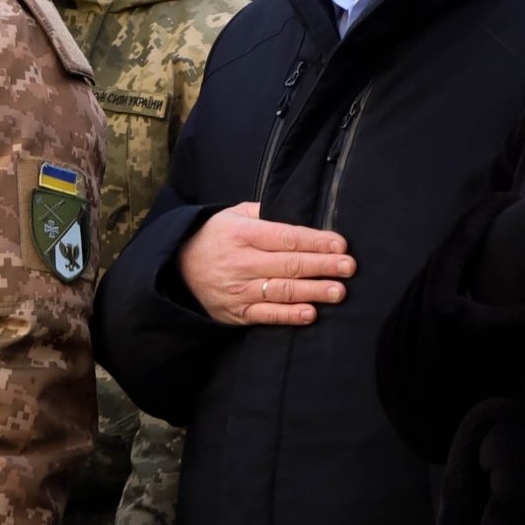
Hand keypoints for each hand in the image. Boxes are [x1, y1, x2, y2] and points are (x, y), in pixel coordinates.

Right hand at [178, 202, 353, 325]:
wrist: (176, 269)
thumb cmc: (213, 237)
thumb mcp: (231, 215)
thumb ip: (263, 213)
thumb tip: (296, 210)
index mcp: (242, 234)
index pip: (285, 237)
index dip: (315, 241)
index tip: (340, 243)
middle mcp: (241, 262)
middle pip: (289, 264)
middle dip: (323, 265)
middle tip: (349, 267)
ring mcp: (239, 290)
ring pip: (282, 291)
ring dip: (313, 291)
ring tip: (339, 291)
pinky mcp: (238, 313)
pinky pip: (267, 315)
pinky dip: (289, 315)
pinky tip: (311, 313)